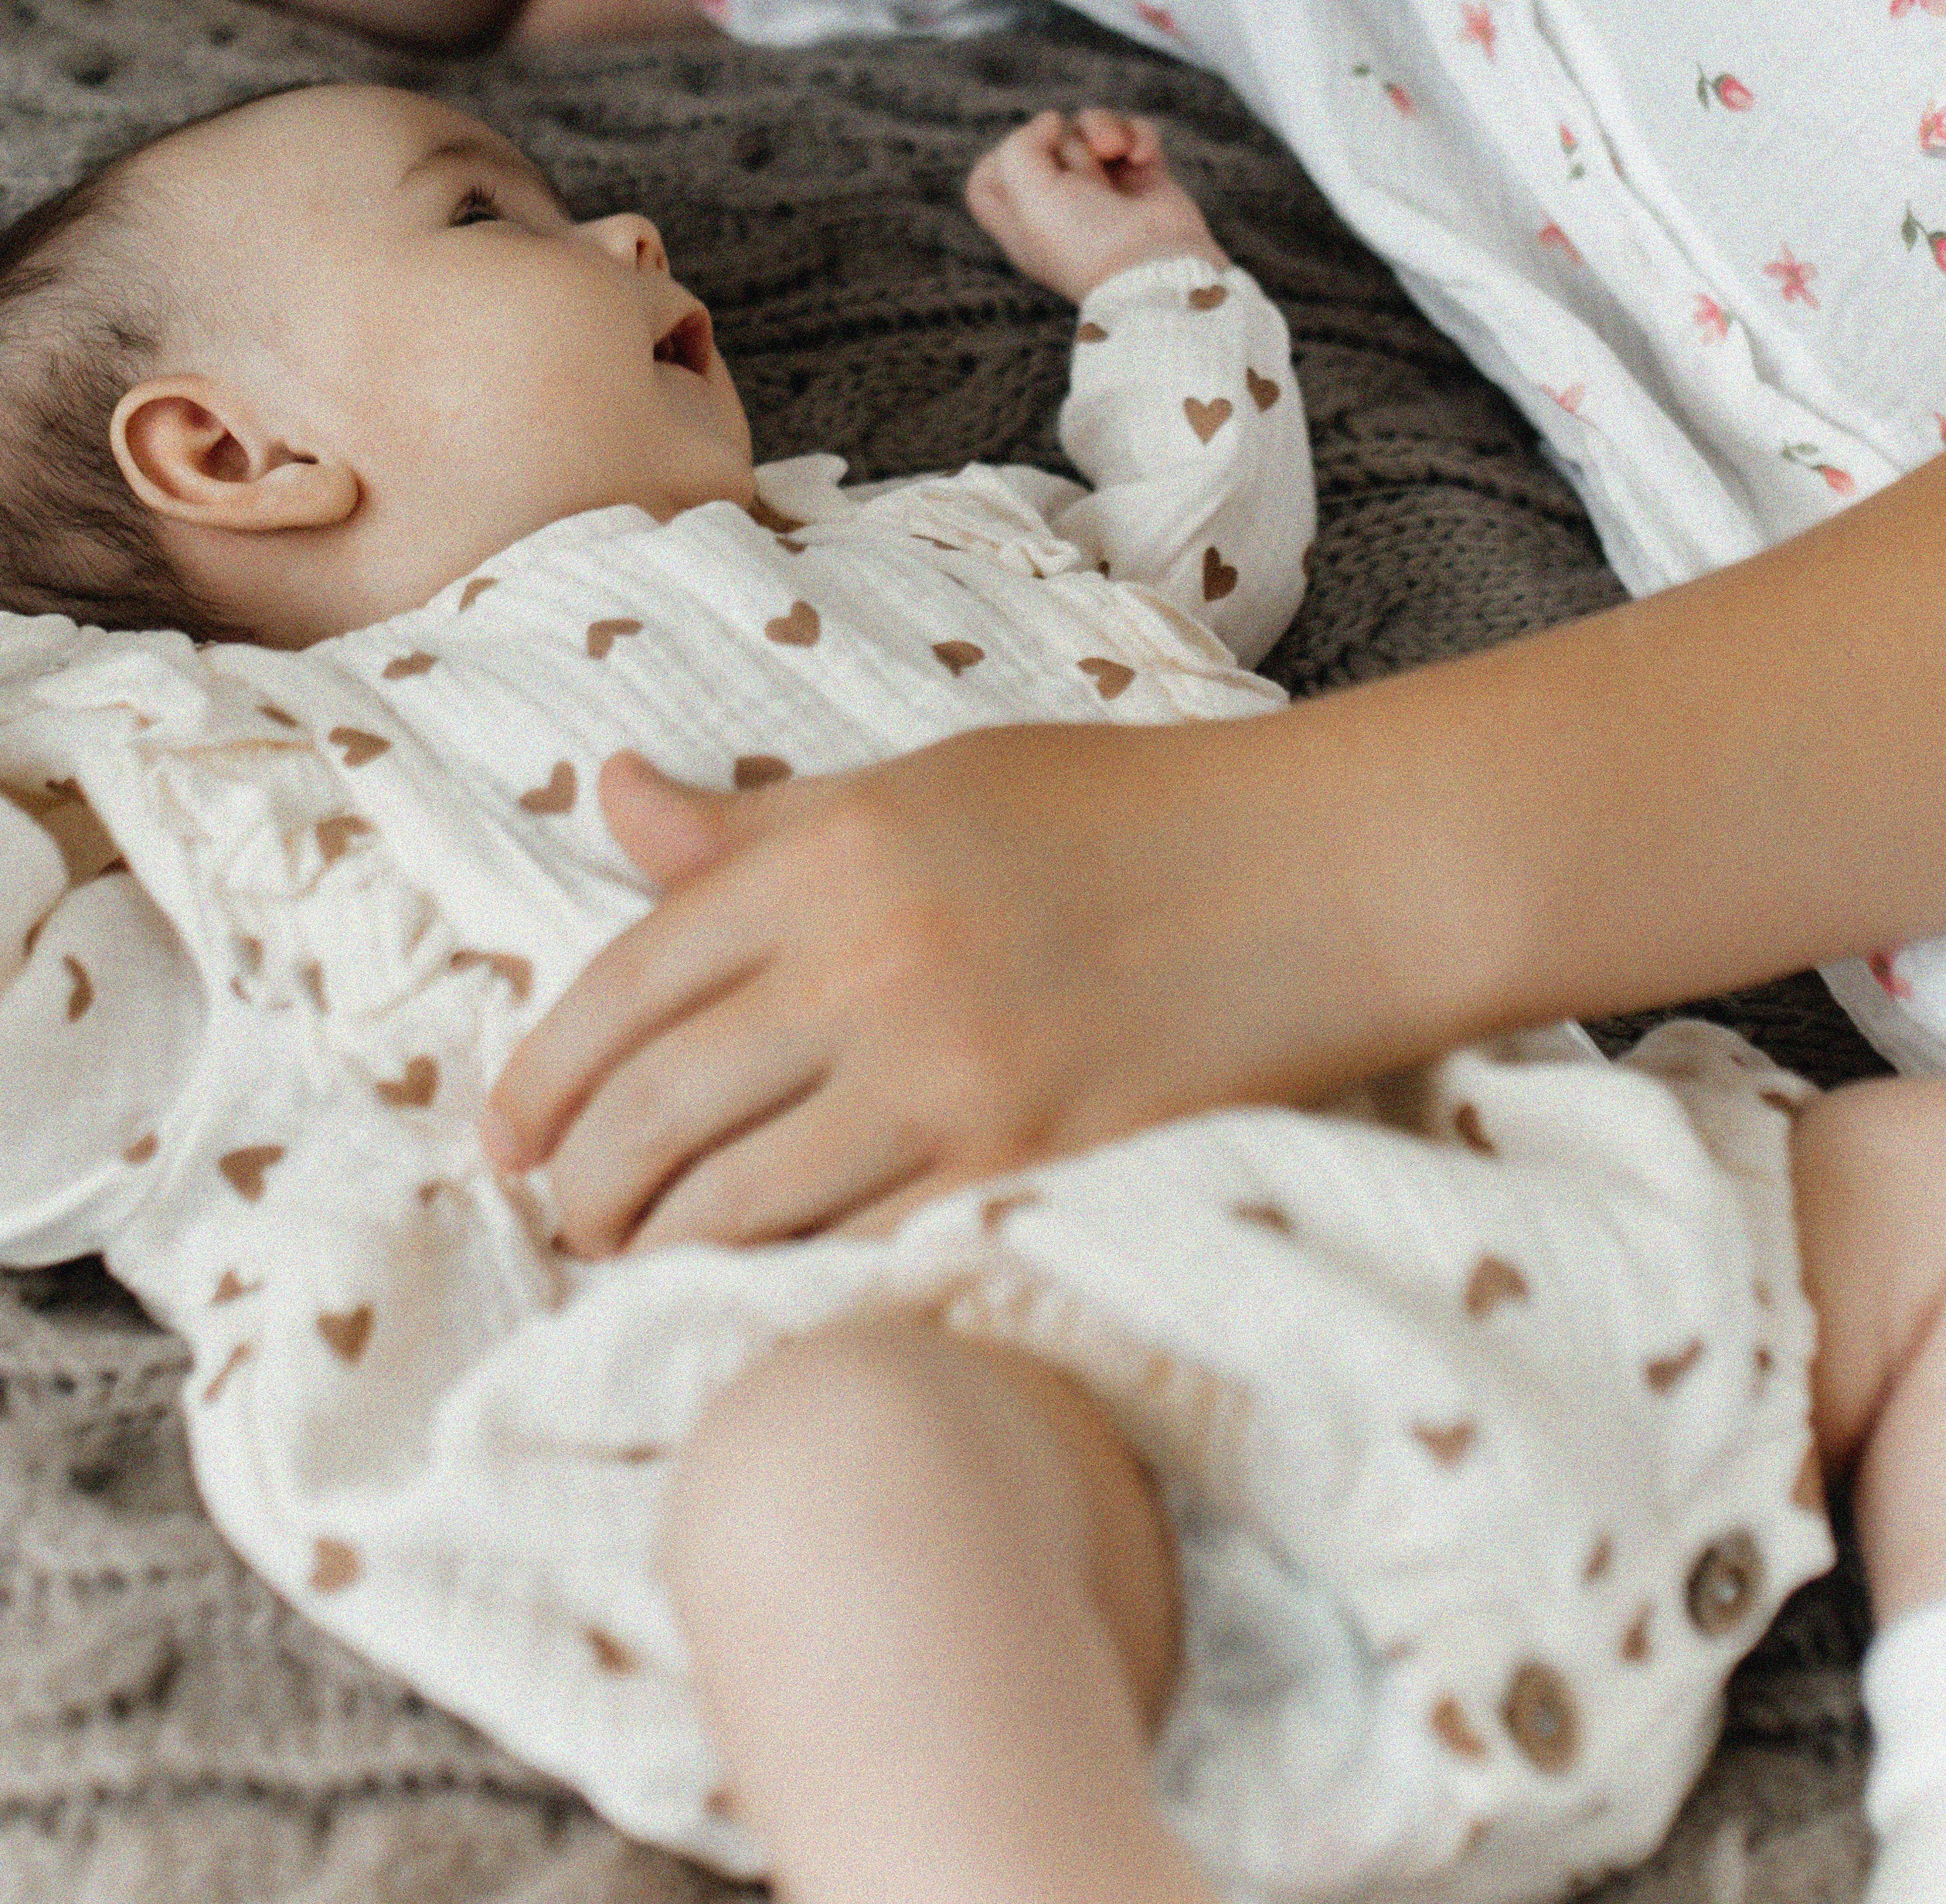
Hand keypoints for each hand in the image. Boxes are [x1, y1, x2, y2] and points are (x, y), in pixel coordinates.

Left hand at [484, 721, 1315, 1252]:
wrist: (1320, 875)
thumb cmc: (1121, 812)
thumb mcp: (930, 779)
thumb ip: (760, 822)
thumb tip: (610, 798)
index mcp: (834, 850)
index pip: (624, 982)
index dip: (541, 1074)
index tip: (507, 1135)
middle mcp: (869, 964)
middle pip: (654, 1109)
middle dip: (581, 1184)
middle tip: (566, 1217)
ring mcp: (948, 1078)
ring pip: (735, 1205)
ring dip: (660, 1249)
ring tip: (639, 1260)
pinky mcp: (1023, 1171)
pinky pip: (856, 1250)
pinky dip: (787, 1278)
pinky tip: (762, 1283)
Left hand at [964, 109, 1223, 303]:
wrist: (1156, 267)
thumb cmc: (1086, 239)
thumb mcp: (1026, 193)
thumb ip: (1019, 145)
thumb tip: (1053, 122)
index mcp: (1021, 220)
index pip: (987, 180)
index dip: (998, 160)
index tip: (1021, 166)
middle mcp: (1060, 204)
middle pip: (1043, 140)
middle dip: (1065, 147)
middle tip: (1083, 182)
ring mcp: (1103, 189)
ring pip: (1089, 127)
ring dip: (1102, 130)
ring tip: (1115, 151)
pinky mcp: (1143, 179)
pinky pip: (1133, 133)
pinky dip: (1138, 137)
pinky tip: (1142, 159)